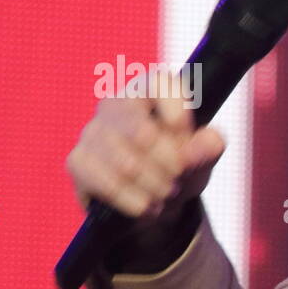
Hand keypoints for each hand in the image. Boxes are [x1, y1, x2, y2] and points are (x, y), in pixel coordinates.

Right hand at [66, 70, 225, 228]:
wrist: (153, 202)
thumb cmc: (180, 167)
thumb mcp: (203, 157)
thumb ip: (209, 146)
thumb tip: (206, 143)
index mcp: (147, 91)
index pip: (160, 83)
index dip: (178, 113)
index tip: (186, 137)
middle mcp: (114, 104)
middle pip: (143, 132)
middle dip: (171, 165)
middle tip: (180, 179)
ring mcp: (91, 132)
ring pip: (126, 163)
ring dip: (156, 187)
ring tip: (167, 194)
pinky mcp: (78, 161)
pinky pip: (107, 184)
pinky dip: (135, 201)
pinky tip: (147, 205)